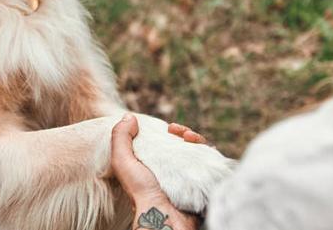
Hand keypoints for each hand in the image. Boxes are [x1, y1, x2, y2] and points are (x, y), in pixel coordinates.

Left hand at [110, 114, 200, 229]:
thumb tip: (129, 117)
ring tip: (193, 139)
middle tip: (184, 133)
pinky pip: (212, 165)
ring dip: (199, 141)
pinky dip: (211, 154)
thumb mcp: (123, 162)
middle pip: (184, 146)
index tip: (171, 128)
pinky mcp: (203, 184)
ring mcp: (188, 178)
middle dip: (187, 133)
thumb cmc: (141, 191)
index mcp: (154, 165)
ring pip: (199, 153)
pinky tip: (207, 150)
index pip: (165, 143)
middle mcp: (172, 171)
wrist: (163, 215)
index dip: (171, 132)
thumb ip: (120, 138)